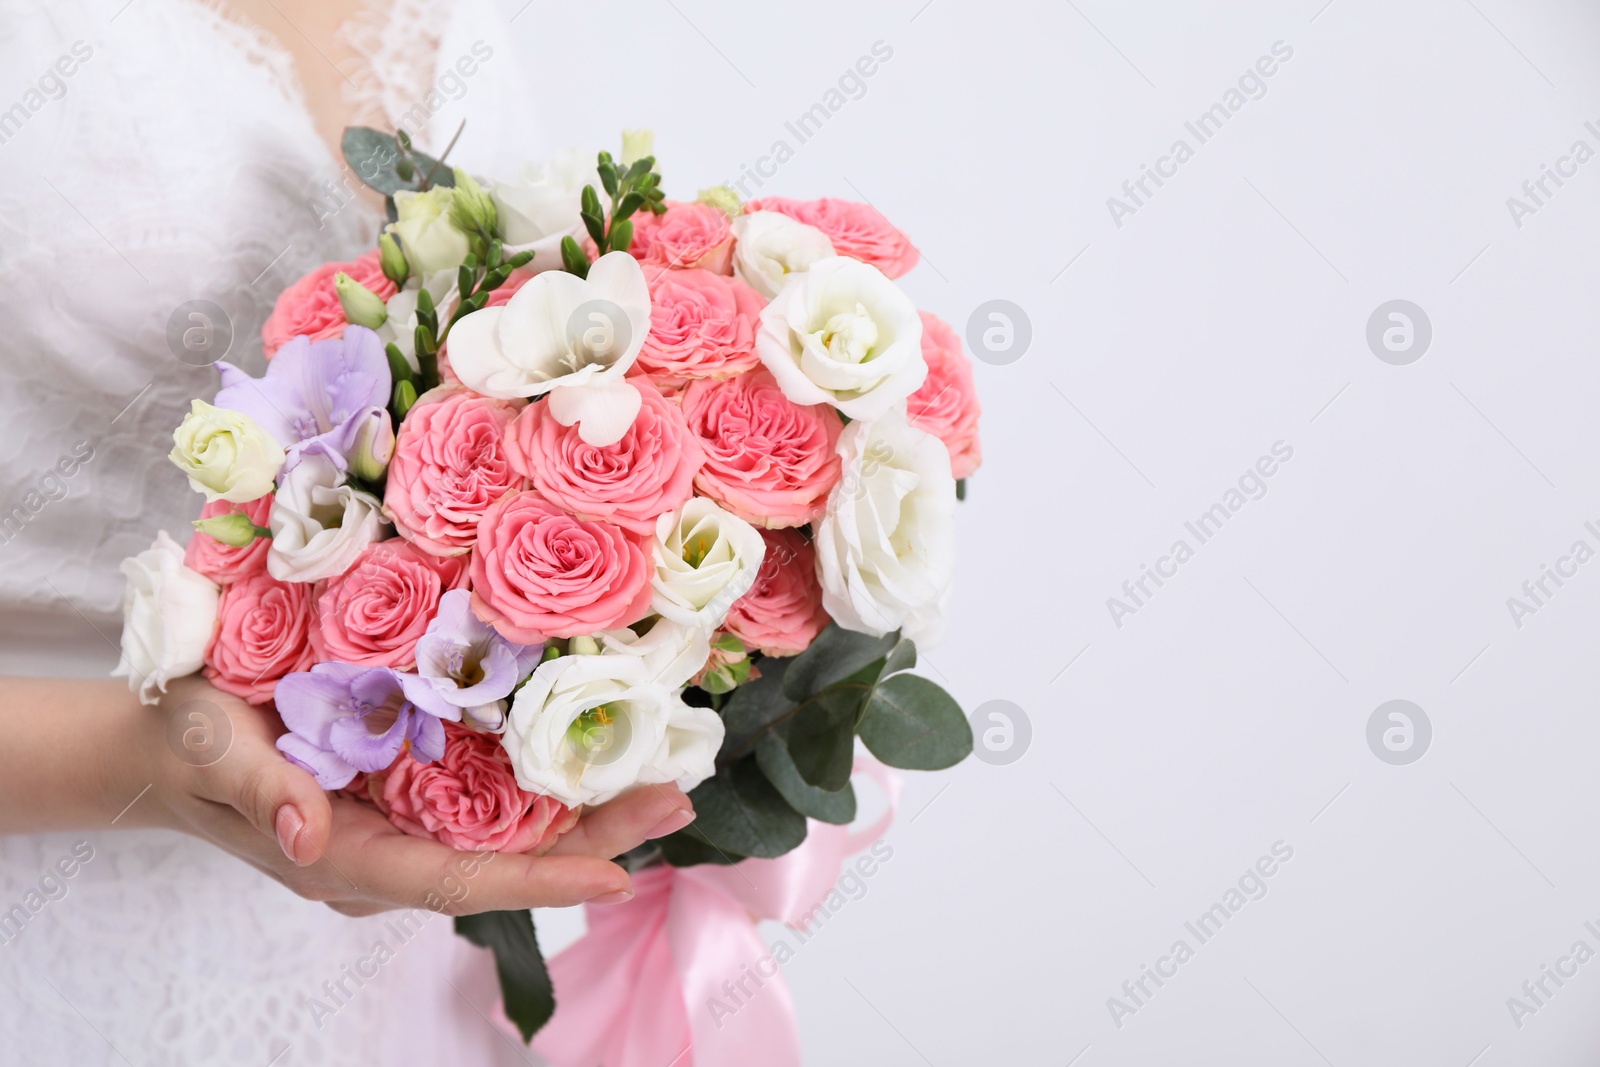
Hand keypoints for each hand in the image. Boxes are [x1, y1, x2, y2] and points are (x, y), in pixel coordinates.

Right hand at [119, 677, 695, 915]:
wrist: (165, 738)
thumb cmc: (185, 741)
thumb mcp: (210, 751)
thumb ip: (261, 793)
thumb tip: (313, 838)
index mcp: (343, 860)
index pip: (453, 881)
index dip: (535, 880)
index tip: (615, 875)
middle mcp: (385, 852)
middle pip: (500, 861)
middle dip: (589, 841)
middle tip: (675, 801)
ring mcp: (398, 824)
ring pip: (503, 831)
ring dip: (582, 810)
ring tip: (664, 779)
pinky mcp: (404, 789)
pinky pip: (484, 796)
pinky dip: (542, 778)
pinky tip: (595, 751)